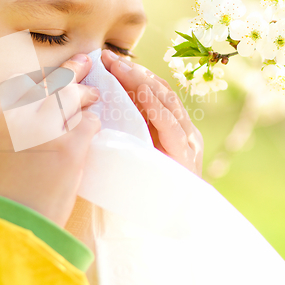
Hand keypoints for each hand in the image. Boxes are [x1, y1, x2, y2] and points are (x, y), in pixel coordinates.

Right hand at [0, 54, 100, 227]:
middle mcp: (18, 116)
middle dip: (71, 70)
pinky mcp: (69, 146)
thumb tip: (25, 107)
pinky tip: (93, 125)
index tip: (52, 71)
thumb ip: (4, 123)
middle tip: (85, 60)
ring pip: (72, 97)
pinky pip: (88, 123)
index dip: (40, 74)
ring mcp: (45, 129)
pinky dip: (92, 123)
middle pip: (50, 83)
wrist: (8, 225)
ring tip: (93, 94)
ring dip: (85, 94)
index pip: (20, 81)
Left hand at [101, 49, 203, 176]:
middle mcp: (183, 129)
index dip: (132, 74)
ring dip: (141, 81)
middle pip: (158, 91)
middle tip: (109, 58)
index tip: (108, 61)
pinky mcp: (186, 155)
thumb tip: (96, 109)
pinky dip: (156, 106)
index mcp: (171, 127)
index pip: (153, 92)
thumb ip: (127, 131)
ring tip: (120, 67)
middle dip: (133, 72)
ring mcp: (187, 141)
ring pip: (166, 101)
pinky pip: (170, 125)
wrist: (164, 226)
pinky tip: (142, 91)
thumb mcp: (134, 152)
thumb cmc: (142, 188)